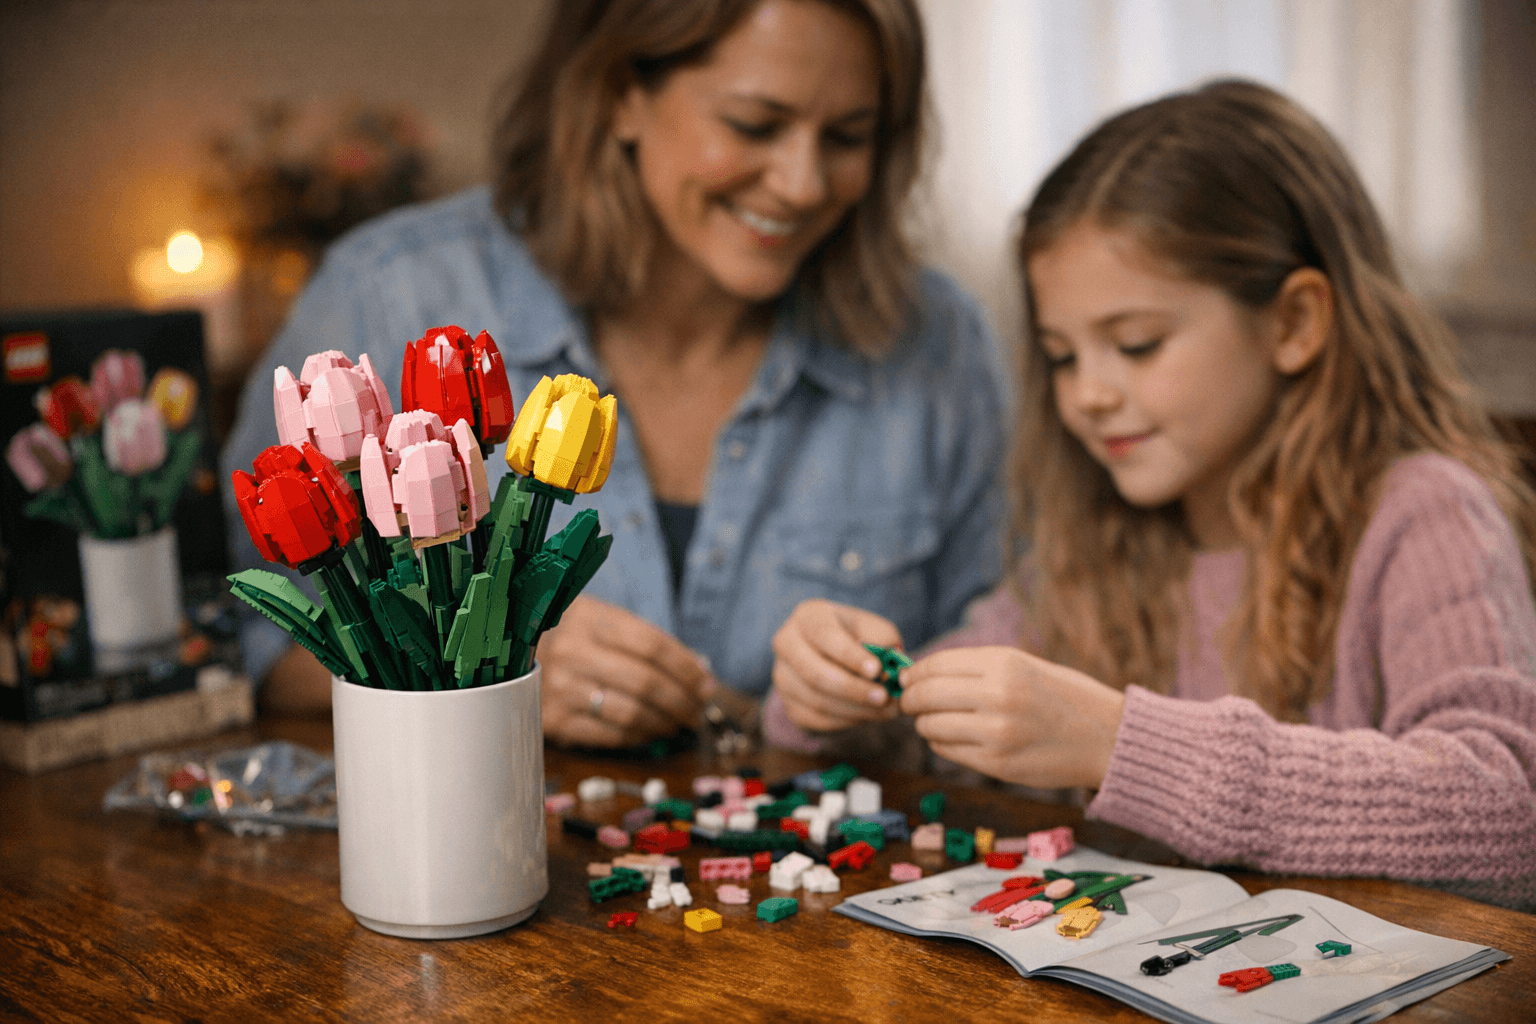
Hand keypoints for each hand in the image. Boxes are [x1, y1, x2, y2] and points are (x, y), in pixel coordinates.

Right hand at [539, 596, 714, 747]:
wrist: (500, 657)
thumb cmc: (565, 635)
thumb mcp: (595, 618)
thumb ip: (641, 639)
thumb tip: (698, 671)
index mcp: (588, 617)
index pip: (653, 645)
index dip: (687, 668)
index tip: (706, 682)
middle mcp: (570, 652)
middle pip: (646, 682)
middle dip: (682, 700)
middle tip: (699, 709)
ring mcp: (559, 689)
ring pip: (631, 712)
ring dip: (665, 722)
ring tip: (679, 722)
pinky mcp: (552, 721)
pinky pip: (610, 735)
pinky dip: (639, 736)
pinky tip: (652, 732)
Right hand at [771, 599, 904, 732]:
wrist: (836, 657)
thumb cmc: (858, 638)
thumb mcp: (873, 629)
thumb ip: (883, 642)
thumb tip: (889, 668)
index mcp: (808, 617)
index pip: (825, 636)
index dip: (850, 655)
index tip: (877, 670)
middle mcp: (787, 643)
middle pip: (815, 672)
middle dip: (853, 689)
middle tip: (883, 698)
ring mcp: (782, 675)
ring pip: (816, 700)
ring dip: (854, 710)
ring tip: (884, 712)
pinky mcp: (787, 703)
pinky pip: (814, 719)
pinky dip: (844, 721)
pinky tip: (866, 716)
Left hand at [899, 646, 1125, 787]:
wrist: (1106, 738)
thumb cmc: (1062, 696)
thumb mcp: (1023, 665)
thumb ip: (976, 668)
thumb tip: (921, 674)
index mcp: (1004, 663)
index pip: (935, 664)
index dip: (914, 673)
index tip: (907, 678)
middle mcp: (998, 696)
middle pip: (925, 695)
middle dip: (910, 699)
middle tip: (909, 701)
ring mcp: (996, 733)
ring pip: (930, 725)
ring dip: (924, 723)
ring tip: (933, 720)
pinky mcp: (996, 764)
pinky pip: (947, 750)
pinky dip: (941, 742)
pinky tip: (953, 736)